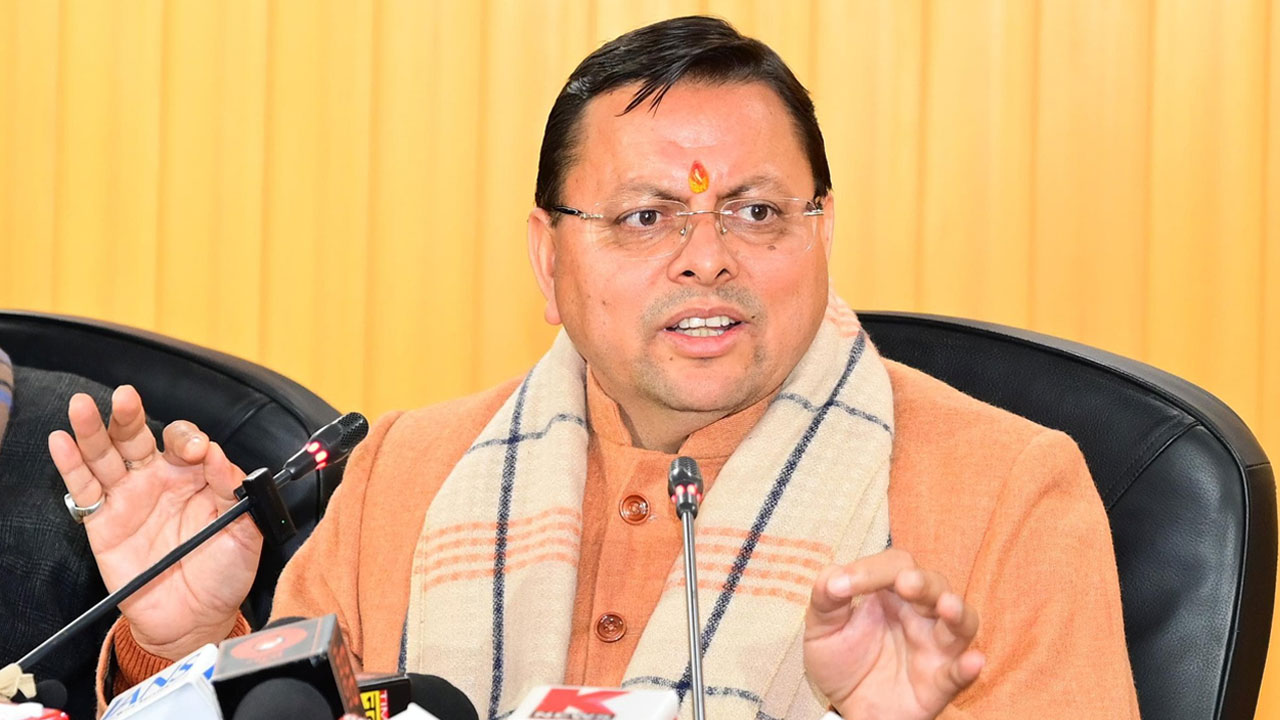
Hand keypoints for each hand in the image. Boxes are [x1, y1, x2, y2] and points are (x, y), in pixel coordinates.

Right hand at [48, 385, 262, 659]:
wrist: (195, 619)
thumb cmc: (224, 573)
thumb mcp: (244, 533)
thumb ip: (235, 493)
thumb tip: (218, 456)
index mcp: (195, 476)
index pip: (185, 442)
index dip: (188, 440)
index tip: (196, 451)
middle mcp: (159, 479)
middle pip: (139, 436)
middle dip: (130, 415)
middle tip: (125, 398)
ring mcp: (129, 498)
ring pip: (106, 454)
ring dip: (92, 430)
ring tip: (81, 407)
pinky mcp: (103, 522)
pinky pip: (84, 489)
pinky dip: (70, 465)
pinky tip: (62, 442)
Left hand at [804, 548, 983, 719]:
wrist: (846, 708)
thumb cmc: (841, 660)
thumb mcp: (822, 628)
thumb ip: (825, 599)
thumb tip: (834, 578)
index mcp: (891, 593)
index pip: (894, 566)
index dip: (872, 570)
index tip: (842, 586)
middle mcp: (919, 614)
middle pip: (934, 585)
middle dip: (922, 582)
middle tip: (906, 583)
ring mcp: (935, 647)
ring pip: (961, 622)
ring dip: (957, 613)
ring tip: (948, 607)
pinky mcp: (940, 681)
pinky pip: (959, 673)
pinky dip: (968, 667)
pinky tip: (973, 661)